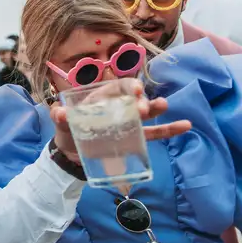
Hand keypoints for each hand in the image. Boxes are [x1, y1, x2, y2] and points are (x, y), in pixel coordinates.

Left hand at [50, 80, 191, 163]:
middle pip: (133, 100)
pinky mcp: (134, 138)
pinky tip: (185, 125)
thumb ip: (60, 118)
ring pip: (146, 114)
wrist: (72, 155)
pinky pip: (154, 134)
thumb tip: (58, 113)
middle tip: (143, 108)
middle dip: (140, 101)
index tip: (136, 90)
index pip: (117, 88)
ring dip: (156, 109)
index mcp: (101, 98)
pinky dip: (169, 130)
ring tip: (165, 105)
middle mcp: (117, 107)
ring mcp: (127, 122)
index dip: (128, 86)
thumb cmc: (67, 132)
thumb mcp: (61, 124)